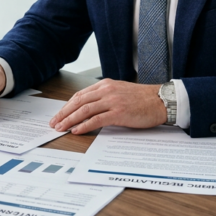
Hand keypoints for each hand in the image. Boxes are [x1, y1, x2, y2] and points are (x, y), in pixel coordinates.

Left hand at [49, 79, 165, 133]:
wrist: (161, 101)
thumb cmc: (143, 99)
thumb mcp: (120, 91)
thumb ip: (105, 97)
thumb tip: (89, 109)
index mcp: (105, 84)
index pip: (80, 95)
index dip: (67, 105)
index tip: (59, 114)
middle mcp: (107, 90)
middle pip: (78, 101)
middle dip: (64, 113)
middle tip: (54, 123)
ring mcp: (112, 101)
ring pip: (84, 110)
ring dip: (70, 120)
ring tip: (61, 128)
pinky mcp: (119, 113)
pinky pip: (96, 119)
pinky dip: (84, 125)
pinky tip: (76, 131)